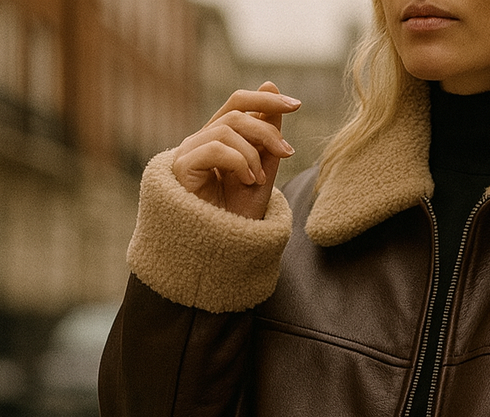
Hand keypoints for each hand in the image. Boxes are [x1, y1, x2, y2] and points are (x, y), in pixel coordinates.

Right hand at [172, 82, 300, 219]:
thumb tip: (271, 85)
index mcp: (219, 138)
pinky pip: (213, 148)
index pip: (239, 103)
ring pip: (226, 130)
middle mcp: (201, 140)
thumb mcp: (262, 170)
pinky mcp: (181, 168)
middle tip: (288, 153)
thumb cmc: (240, 213)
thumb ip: (267, 135)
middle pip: (235, 113)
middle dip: (267, 130)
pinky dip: (237, 162)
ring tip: (258, 180)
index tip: (297, 105)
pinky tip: (246, 181)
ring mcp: (189, 152)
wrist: (225, 249)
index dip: (266, 99)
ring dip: (252, 154)